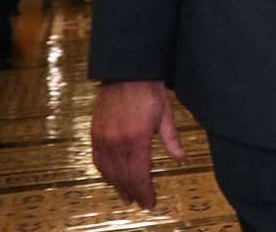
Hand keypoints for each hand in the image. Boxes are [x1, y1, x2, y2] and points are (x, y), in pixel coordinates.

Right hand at [91, 80, 185, 208]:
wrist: (126, 73)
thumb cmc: (149, 91)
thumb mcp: (165, 114)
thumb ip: (171, 139)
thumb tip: (180, 158)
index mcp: (137, 139)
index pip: (139, 175)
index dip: (145, 192)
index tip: (150, 203)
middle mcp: (117, 142)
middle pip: (123, 177)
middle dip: (133, 192)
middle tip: (139, 203)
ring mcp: (104, 138)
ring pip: (108, 171)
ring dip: (117, 186)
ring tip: (126, 196)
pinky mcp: (95, 132)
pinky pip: (97, 158)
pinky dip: (103, 171)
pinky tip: (109, 178)